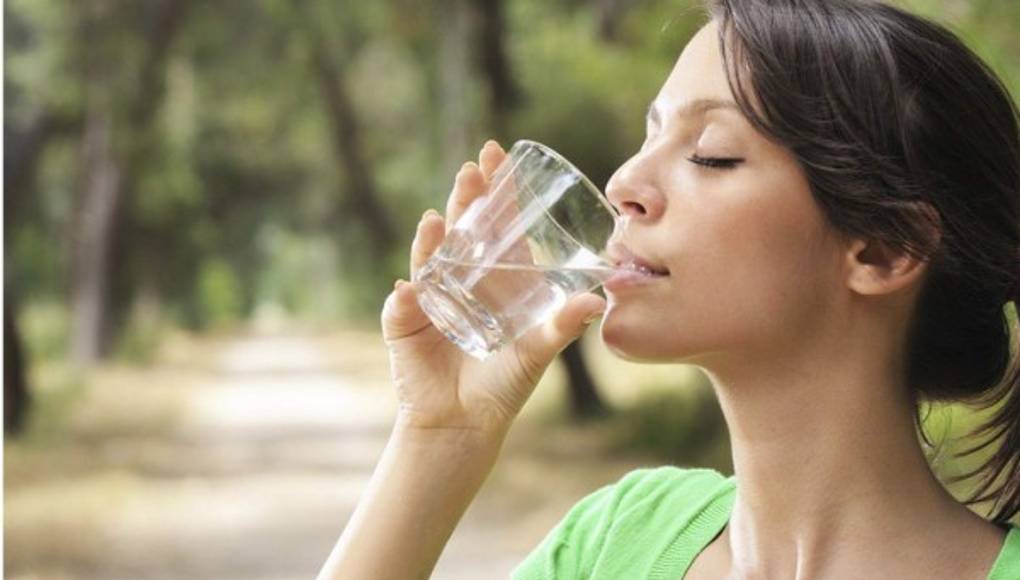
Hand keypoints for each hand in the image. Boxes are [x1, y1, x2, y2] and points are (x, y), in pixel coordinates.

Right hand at [381, 140, 606, 437]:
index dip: (495, 189)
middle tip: (473, 169)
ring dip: (434, 236)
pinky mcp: (404, 323)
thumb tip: (595, 301)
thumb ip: (562, 326)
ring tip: (441, 217)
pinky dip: (408, 296)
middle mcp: (459, 278)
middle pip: (460, 228)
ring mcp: (428, 296)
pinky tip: (412, 287)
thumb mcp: (538, 350)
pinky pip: (405, 304)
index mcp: (493, 277)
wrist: (465, 422)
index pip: (493, 222)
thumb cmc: (504, 383)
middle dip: (465, 198)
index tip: (497, 153)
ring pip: (430, 257)